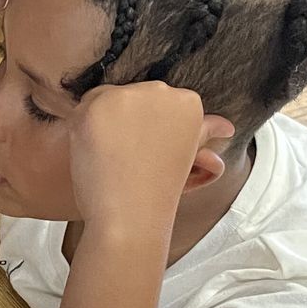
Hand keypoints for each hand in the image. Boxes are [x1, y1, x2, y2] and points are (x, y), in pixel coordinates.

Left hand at [68, 84, 235, 232]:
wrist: (129, 215)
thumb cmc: (158, 192)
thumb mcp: (187, 157)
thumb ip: (202, 134)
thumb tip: (225, 127)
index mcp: (189, 102)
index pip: (156, 100)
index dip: (142, 128)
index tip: (140, 151)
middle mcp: (161, 91)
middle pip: (131, 96)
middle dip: (123, 122)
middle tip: (123, 157)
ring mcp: (127, 96)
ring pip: (105, 99)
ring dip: (101, 124)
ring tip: (109, 157)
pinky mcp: (96, 106)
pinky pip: (81, 110)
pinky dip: (81, 131)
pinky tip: (91, 153)